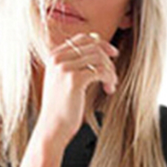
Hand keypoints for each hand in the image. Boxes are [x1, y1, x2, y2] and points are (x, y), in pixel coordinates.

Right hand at [36, 30, 119, 147]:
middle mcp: (57, 59)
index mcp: (54, 56)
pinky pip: (101, 71)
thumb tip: (97, 46)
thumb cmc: (60, 108)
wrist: (52, 128)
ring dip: (110, 71)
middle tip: (113, 76)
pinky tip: (109, 89)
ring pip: (99, 58)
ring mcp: (64, 68)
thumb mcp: (62, 80)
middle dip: (108, 61)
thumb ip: (74, 63)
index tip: (112, 54)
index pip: (82, 38)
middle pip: (93, 47)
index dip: (101, 44)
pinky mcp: (74, 80)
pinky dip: (109, 79)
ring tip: (111, 85)